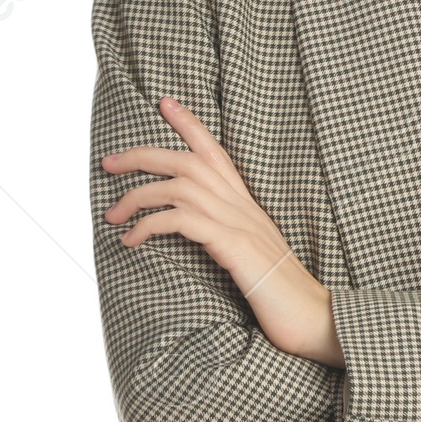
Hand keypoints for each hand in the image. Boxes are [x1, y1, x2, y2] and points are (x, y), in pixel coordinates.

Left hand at [101, 98, 345, 366]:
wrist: (312, 317)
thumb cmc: (281, 296)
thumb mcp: (250, 258)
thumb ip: (226, 238)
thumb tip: (197, 234)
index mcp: (246, 206)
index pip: (215, 152)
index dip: (189, 124)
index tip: (165, 104)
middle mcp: (243, 206)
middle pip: (188, 160)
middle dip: (142, 156)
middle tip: (108, 162)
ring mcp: (240, 223)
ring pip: (179, 185)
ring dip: (137, 196)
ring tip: (113, 215)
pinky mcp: (234, 245)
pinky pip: (182, 220)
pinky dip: (149, 225)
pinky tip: (132, 240)